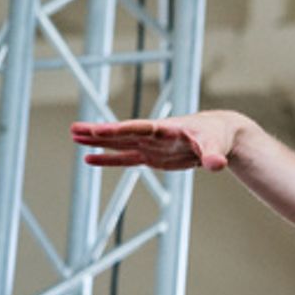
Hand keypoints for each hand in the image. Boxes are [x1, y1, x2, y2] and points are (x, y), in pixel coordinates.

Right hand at [70, 110, 248, 171]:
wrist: (220, 134)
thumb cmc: (218, 135)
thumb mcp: (216, 146)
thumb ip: (213, 155)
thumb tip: (217, 166)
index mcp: (167, 129)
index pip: (139, 129)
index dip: (120, 130)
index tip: (99, 129)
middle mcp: (154, 136)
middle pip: (122, 133)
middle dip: (100, 132)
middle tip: (74, 128)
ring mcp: (151, 146)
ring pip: (119, 143)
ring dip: (98, 141)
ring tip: (74, 136)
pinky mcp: (152, 156)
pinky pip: (126, 158)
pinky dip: (108, 159)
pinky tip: (90, 158)